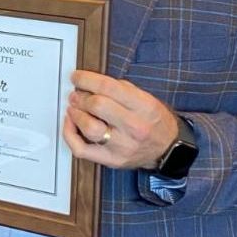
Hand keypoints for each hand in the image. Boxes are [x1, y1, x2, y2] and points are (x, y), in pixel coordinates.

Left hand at [64, 70, 178, 170]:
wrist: (167, 149)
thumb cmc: (155, 121)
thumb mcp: (147, 98)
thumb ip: (121, 89)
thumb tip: (90, 83)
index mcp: (144, 107)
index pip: (109, 88)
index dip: (87, 79)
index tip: (76, 77)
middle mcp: (134, 127)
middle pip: (97, 106)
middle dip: (80, 97)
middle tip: (76, 94)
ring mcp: (122, 146)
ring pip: (88, 128)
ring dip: (75, 114)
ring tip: (74, 107)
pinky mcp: (111, 160)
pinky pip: (81, 149)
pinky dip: (69, 134)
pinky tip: (70, 124)